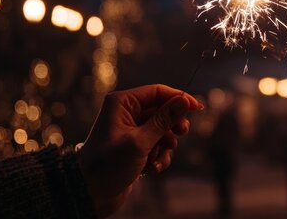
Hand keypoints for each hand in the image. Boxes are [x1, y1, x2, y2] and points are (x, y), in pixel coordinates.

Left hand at [77, 84, 202, 216]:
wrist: (89, 194)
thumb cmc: (107, 165)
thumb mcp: (139, 141)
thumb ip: (164, 120)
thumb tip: (184, 101)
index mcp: (123, 103)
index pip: (157, 92)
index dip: (178, 98)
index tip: (197, 107)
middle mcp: (126, 113)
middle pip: (162, 110)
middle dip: (172, 125)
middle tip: (180, 133)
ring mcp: (131, 131)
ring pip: (162, 130)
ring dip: (165, 146)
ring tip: (157, 158)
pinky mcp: (135, 147)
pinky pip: (157, 145)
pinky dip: (159, 156)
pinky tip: (152, 168)